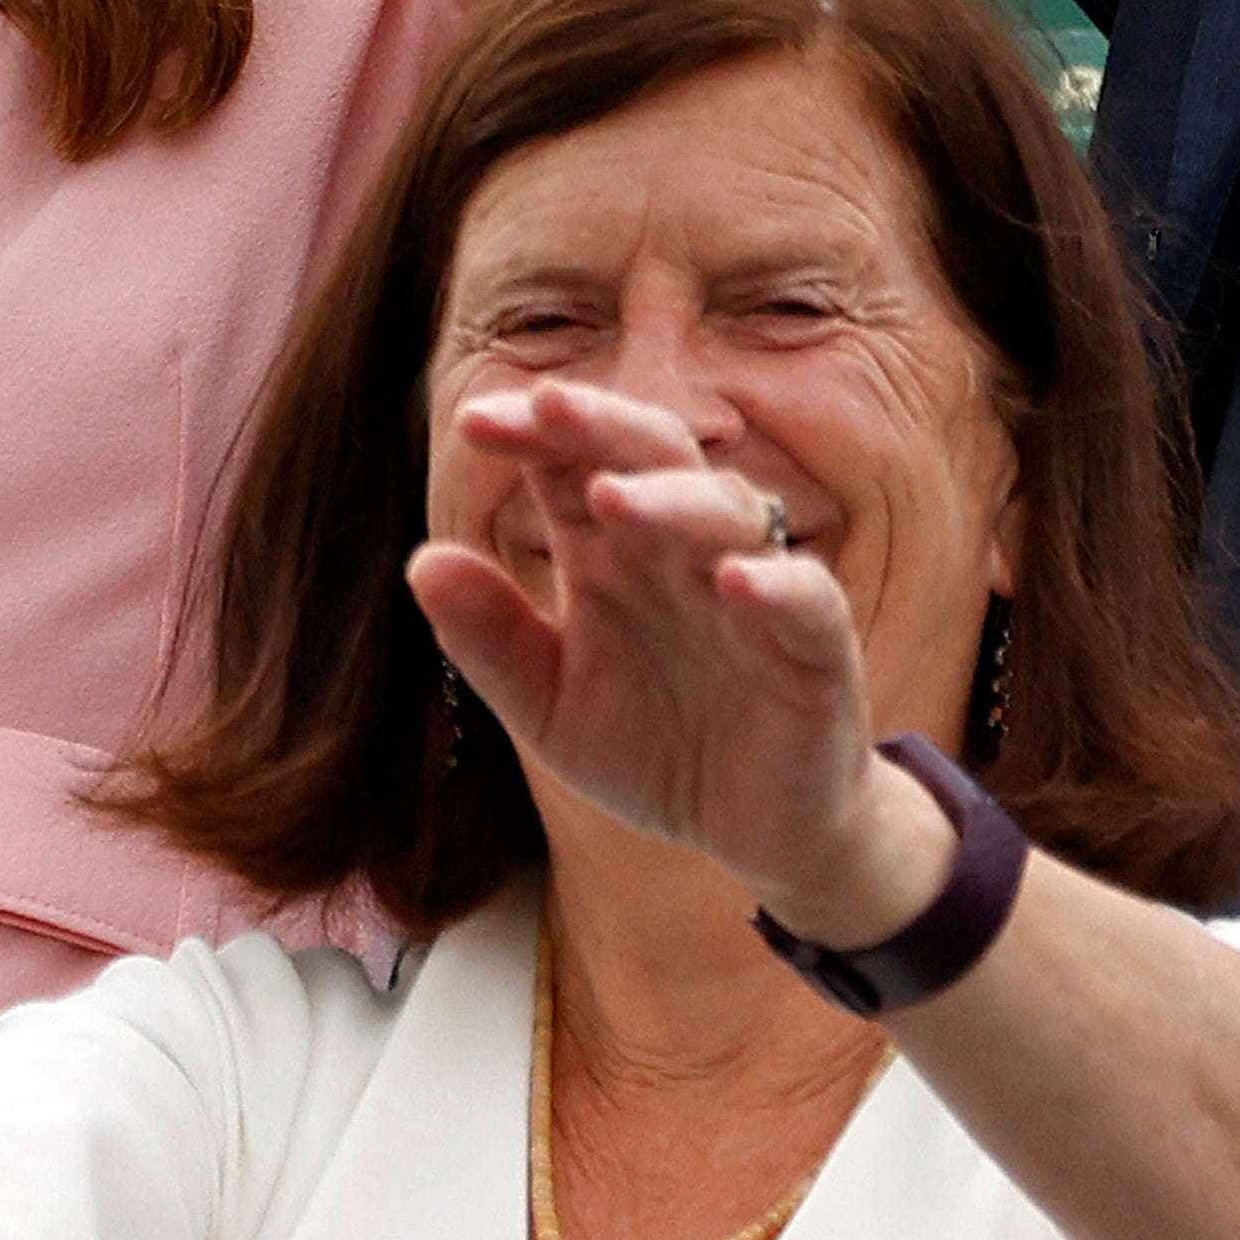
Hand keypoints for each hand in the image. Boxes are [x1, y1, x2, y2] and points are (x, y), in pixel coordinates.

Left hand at [405, 379, 947, 943]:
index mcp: (611, 552)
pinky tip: (732, 582)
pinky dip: (775, 584)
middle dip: (601, 424)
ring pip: (725, 510)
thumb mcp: (552, 708)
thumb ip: (490, 640)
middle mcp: (681, 551)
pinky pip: (806, 598)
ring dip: (671, 498)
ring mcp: (754, 590)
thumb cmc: (656, 749)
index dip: (530, 434)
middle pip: (651, 454)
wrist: (757, 834)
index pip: (569, 464)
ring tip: (611, 495)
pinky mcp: (817, 647)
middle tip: (547, 405)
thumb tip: (421, 562)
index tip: (473, 424)